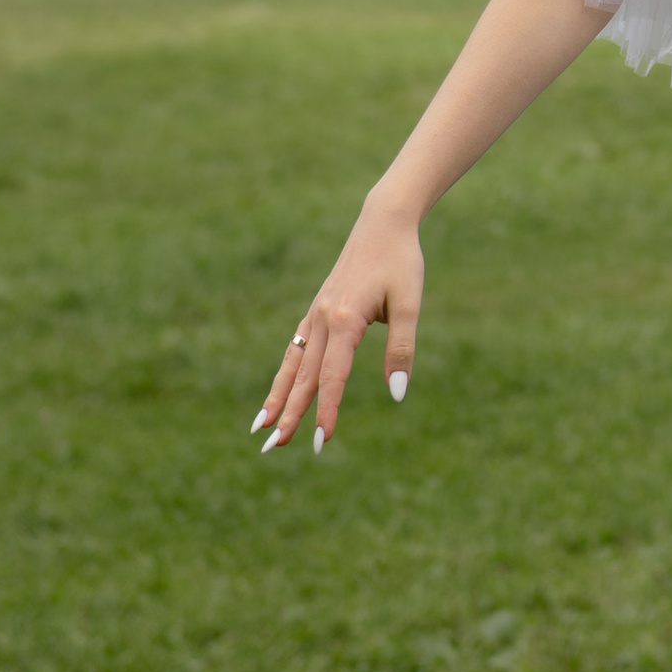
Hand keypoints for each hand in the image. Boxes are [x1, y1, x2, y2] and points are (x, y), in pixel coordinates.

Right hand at [256, 205, 423, 451]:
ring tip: (262, 427)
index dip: (327, 410)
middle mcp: (323, 319)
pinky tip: (280, 390)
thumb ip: (402, 349)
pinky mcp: (317, 310)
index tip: (323, 440)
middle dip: (290, 414)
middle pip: (304, 376)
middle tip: (274, 449)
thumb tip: (398, 393)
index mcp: (345, 320)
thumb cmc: (401, 262)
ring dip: (278, 396)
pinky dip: (285, 373)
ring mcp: (315, 314)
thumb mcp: (410, 303)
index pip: (333, 377)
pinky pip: (295, 348)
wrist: (383, 222)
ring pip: (292, 364)